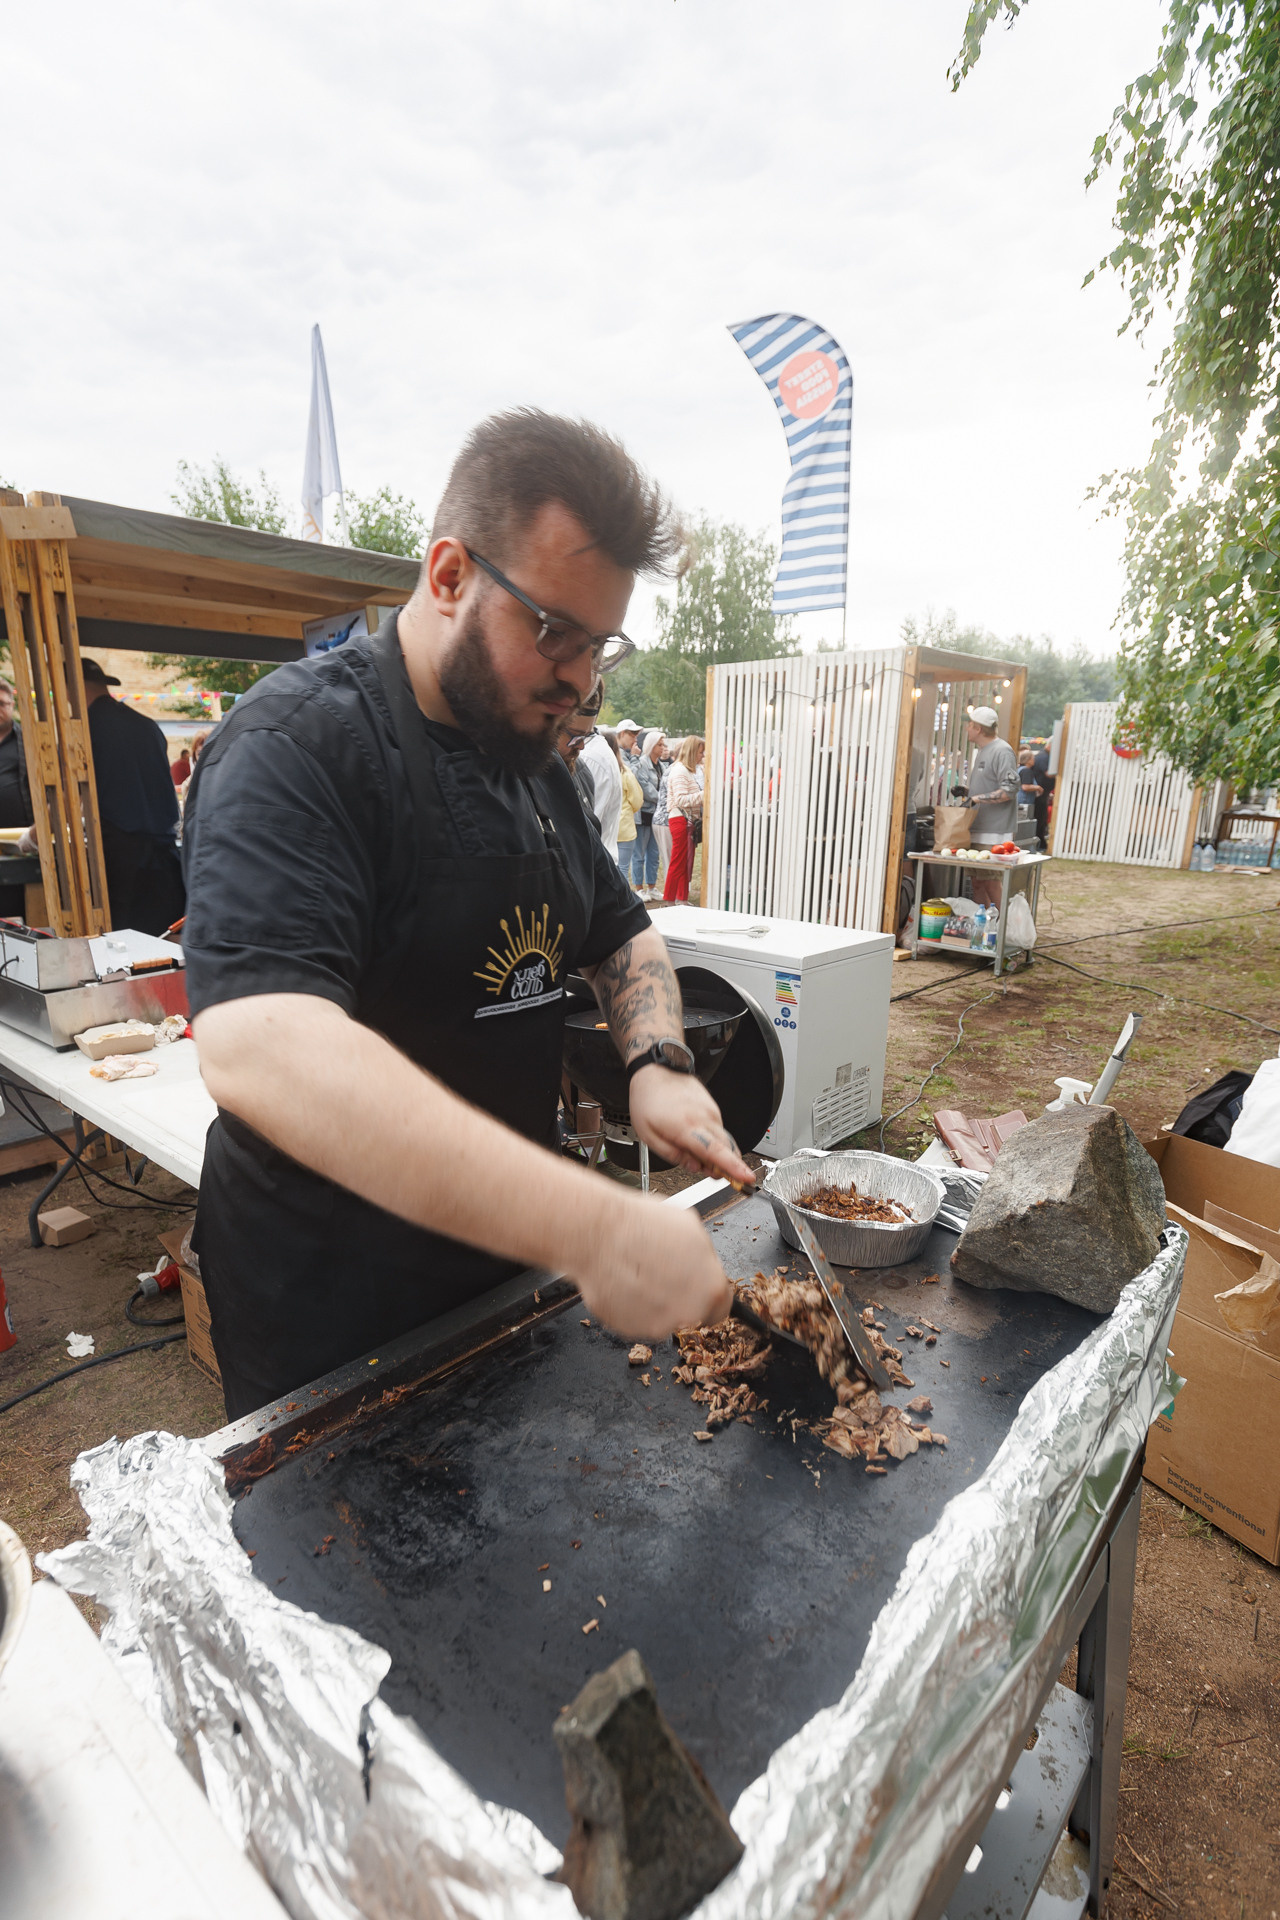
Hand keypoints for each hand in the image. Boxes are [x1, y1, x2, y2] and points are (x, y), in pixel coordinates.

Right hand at [569, 1194, 733, 1339]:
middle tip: (662, 1273)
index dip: (706, 1292)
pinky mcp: (628, 1330)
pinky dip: (631, 1306)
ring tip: (637, 1271)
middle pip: (692, 1313)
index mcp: (711, 1289)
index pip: (722, 1304)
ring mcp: (657, 1326)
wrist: (596, 1234)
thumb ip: (704, 1255)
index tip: (696, 1285)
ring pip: (662, 1318)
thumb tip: (703, 1263)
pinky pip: (636, 1320)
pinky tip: (623, 1281)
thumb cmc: (640, 1225)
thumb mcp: (690, 1226)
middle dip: (681, 1297)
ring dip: (654, 1302)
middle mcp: (688, 1314)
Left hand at [628, 1064, 755, 1186]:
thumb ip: (673, 1155)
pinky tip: (696, 1136)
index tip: (746, 1177)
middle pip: (726, 1148)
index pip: (715, 1152)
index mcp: (686, 1127)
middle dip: (726, 1166)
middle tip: (711, 1173)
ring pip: (723, 1139)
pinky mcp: (713, 1106)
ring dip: (717, 1152)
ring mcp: (711, 1110)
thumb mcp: (649, 1136)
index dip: (733, 1167)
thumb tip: (694, 1167)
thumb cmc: (648, 1101)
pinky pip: (719, 1128)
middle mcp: (703, 1117)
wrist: (654, 1072)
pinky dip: (713, 1138)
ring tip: (694, 1150)